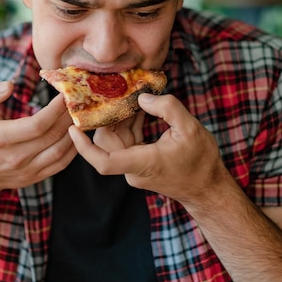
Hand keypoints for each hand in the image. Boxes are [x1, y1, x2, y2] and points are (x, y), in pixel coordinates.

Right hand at [0, 81, 75, 193]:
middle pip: (52, 135)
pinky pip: (62, 163)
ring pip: (60, 150)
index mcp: (1, 138)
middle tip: (77, 100)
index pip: (37, 124)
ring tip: (79, 114)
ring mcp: (27, 170)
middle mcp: (16, 157)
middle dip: (68, 116)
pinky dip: (73, 148)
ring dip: (74, 131)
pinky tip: (76, 133)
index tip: (64, 95)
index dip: (55, 109)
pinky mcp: (36, 177)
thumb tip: (10, 85)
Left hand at [70, 93, 222, 202]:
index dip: (84, 147)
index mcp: (142, 163)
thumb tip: (142, 98)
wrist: (207, 188)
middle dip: (107, 117)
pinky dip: (129, 125)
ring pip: (115, 141)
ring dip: (120, 119)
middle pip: (106, 143)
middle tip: (113, 93)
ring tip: (130, 97)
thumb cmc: (201, 161)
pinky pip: (126, 143)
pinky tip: (139, 110)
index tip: (73, 129)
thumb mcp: (190, 128)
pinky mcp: (139, 165)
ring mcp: (135, 169)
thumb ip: (166, 108)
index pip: (103, 162)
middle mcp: (133, 169)